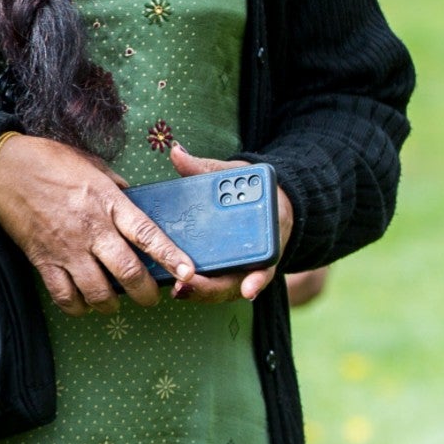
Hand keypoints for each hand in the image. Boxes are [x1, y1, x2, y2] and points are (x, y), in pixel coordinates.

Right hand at [0, 134, 186, 315]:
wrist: (3, 170)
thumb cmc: (48, 162)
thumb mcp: (92, 166)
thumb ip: (116, 189)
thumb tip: (134, 202)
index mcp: (107, 202)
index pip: (146, 233)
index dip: (170, 256)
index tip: (188, 273)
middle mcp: (91, 229)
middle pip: (127, 272)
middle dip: (146, 293)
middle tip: (151, 298)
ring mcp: (66, 248)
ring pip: (98, 292)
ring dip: (112, 304)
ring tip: (115, 303)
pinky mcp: (43, 260)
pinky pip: (65, 296)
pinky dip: (78, 306)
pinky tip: (84, 304)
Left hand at [157, 144, 297, 304]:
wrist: (266, 201)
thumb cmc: (251, 189)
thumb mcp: (233, 175)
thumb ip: (205, 167)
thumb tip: (176, 151)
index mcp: (267, 235)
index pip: (266, 262)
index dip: (257, 278)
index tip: (247, 288)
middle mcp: (257, 257)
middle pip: (238, 282)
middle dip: (214, 288)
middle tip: (187, 286)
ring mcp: (240, 266)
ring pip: (224, 288)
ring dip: (202, 292)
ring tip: (178, 290)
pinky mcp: (224, 269)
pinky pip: (213, 283)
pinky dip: (198, 289)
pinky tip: (177, 290)